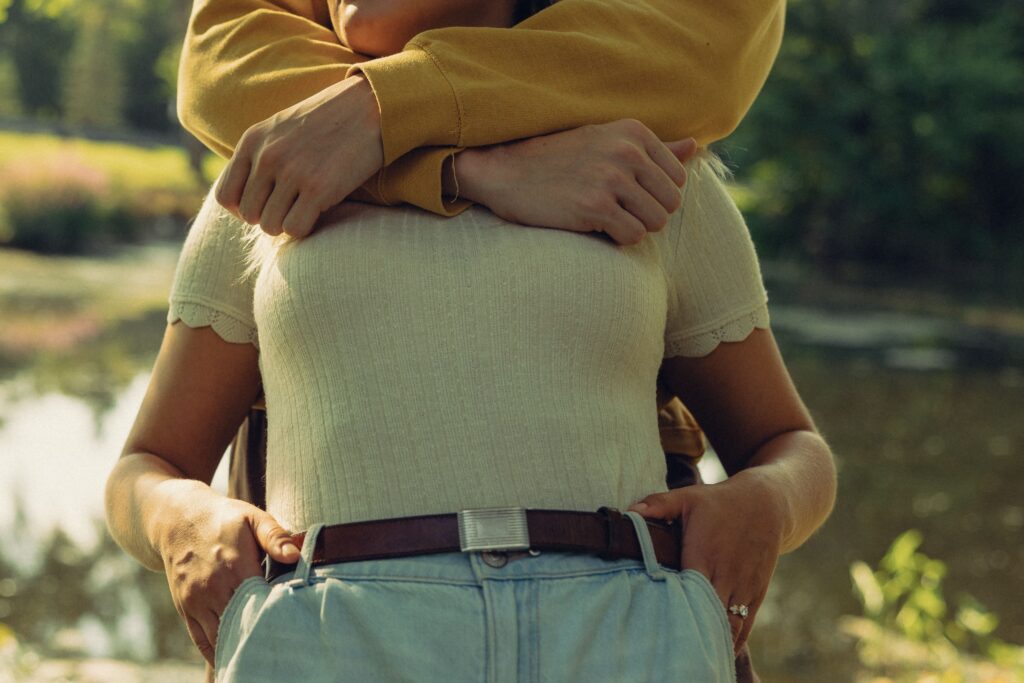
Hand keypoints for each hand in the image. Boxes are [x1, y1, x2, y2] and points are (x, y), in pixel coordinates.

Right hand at [157, 488, 299, 665]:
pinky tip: (232, 658)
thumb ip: (275, 536)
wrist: (176, 519)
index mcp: (236, 566)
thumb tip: (297, 555)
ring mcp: (196, 600)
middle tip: (282, 642)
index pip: (261, 601)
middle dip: (262, 634)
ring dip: (239, 646)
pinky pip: (200, 639)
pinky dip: (216, 652)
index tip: (293, 620)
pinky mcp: (185, 608)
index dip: (278, 613)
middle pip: (241, 624)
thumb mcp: (252, 517)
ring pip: (220, 637)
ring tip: (261, 653)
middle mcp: (214, 588)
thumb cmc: (223, 518)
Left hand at [214, 75, 383, 238]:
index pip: (225, 196)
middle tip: (293, 206)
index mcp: (253, 141)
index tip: (266, 205)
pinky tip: (320, 210)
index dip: (243, 209)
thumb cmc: (330, 121)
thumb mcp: (281, 129)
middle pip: (249, 215)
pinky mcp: (318, 188)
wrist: (371, 106)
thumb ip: (259, 156)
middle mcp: (267, 156)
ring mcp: (292, 172)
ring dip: (288, 224)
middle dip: (270, 217)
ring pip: (270, 226)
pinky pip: (295, 228)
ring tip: (307, 207)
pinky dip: (306, 227)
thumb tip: (245, 200)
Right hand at [454, 118, 696, 245]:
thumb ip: (655, 148)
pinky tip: (594, 226)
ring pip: (656, 222)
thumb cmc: (558, 159)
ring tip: (604, 217)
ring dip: (633, 227)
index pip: (678, 179)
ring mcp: (611, 178)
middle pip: (671, 203)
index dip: (654, 195)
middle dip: (647, 214)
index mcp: (634, 132)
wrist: (505, 172)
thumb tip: (697, 146)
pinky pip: (633, 236)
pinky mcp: (595, 207)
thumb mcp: (607, 141)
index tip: (625, 194)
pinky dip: (617, 239)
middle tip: (615, 210)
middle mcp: (626, 151)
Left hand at [627, 474, 785, 653]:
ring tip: (694, 649)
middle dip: (692, 630)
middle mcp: (726, 575)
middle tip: (671, 642)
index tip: (657, 619)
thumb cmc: (719, 502)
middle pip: (709, 615)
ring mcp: (743, 587)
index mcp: (704, 555)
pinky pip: (746, 626)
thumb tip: (628, 512)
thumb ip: (658, 505)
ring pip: (730, 626)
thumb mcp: (687, 497)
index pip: (689, 592)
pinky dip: (731, 640)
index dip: (675, 608)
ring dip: (713, 639)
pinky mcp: (756, 594)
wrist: (766, 504)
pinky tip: (716, 648)